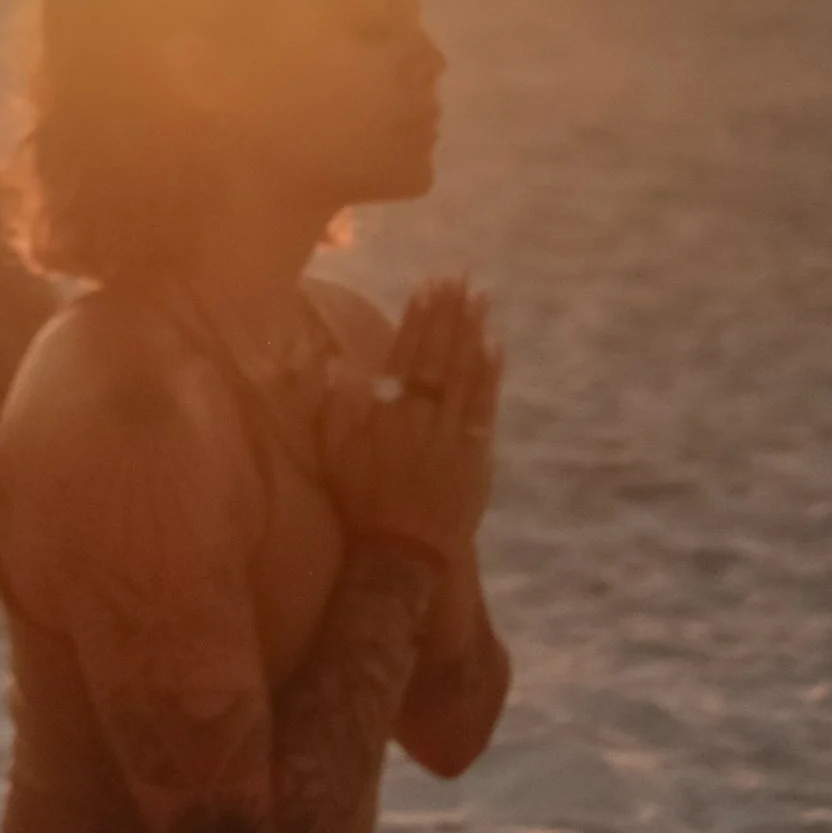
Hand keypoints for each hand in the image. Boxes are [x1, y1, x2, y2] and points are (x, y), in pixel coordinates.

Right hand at [318, 280, 502, 565]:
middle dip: (450, 314)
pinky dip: (491, 375)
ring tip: (480, 299)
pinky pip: (485, 407)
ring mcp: (454, 435)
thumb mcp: (335, 455)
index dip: (417, 319)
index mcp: (389, 415)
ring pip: (465, 374)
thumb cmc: (361, 502)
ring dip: (473, 333)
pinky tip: (496, 347)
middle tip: (461, 278)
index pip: (406, 355)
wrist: (402, 554)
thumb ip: (337, 407)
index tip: (427, 285)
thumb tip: (337, 362)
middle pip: (440, 356)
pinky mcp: (477, 455)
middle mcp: (424, 418)